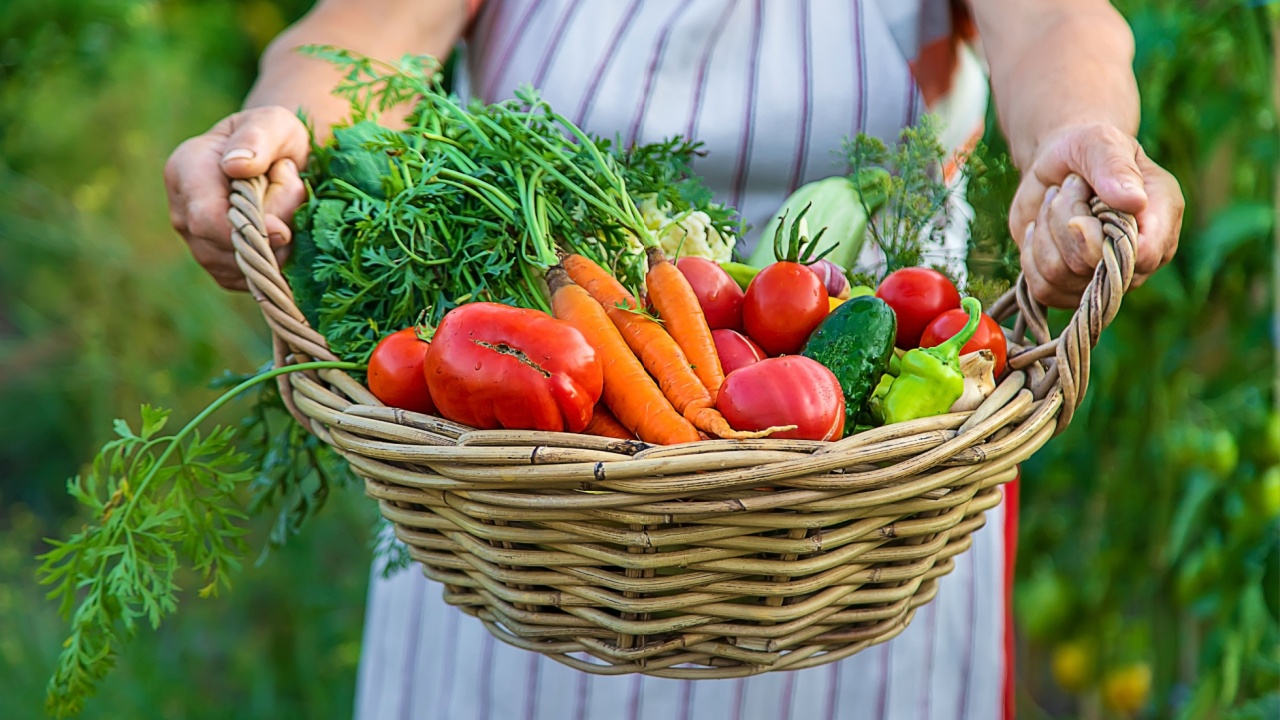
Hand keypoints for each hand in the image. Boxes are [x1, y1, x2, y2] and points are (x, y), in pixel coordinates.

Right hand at [164, 106, 309, 290]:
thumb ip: (257, 140)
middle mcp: (182, 210)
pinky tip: (280, 238)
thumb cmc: (275, 137)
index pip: (206, 219)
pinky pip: (247, 279)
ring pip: (238, 267)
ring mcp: (197, 242)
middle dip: (268, 238)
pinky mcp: (218, 266)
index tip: (284, 230)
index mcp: (186, 169)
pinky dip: (272, 266)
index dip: (247, 231)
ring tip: (285, 216)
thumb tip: (236, 166)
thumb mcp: (273, 124)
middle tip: (294, 209)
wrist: (280, 161)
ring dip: (275, 251)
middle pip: (224, 248)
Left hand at [1009, 123, 1183, 307]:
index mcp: (1162, 218)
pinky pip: (1043, 288)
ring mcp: (1105, 279)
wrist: (1058, 167)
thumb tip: (1134, 201)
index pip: (1144, 254)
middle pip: (1090, 264)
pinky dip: (1031, 253)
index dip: (1107, 237)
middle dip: (1066, 218)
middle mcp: (1139, 259)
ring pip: (1060, 276)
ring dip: (1046, 232)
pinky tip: (1041, 229)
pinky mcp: (1071, 288)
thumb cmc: (1087, 150)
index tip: (1089, 199)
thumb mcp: (1100, 142)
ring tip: (1057, 203)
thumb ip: (1115, 167)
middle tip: (1069, 187)